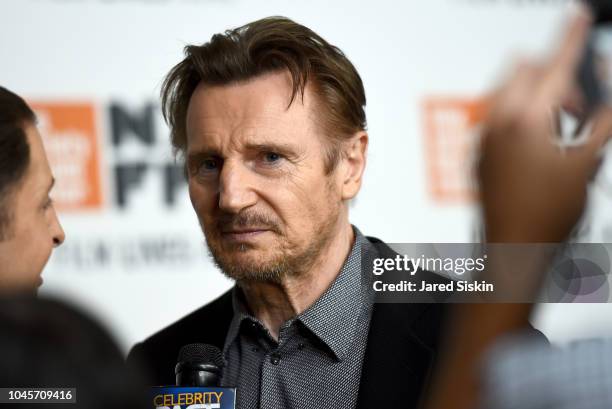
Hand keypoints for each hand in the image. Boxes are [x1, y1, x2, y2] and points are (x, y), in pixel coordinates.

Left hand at [478, 9, 611, 242]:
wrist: (513, 249)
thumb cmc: (548, 214)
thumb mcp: (588, 163)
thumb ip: (602, 118)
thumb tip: (608, 90)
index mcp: (526, 120)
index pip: (554, 64)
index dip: (571, 38)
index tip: (578, 17)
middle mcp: (497, 123)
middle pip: (525, 72)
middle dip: (556, 76)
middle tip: (580, 104)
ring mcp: (483, 138)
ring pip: (509, 93)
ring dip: (538, 96)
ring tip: (562, 128)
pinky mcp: (478, 153)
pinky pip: (498, 117)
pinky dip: (520, 116)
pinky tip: (539, 145)